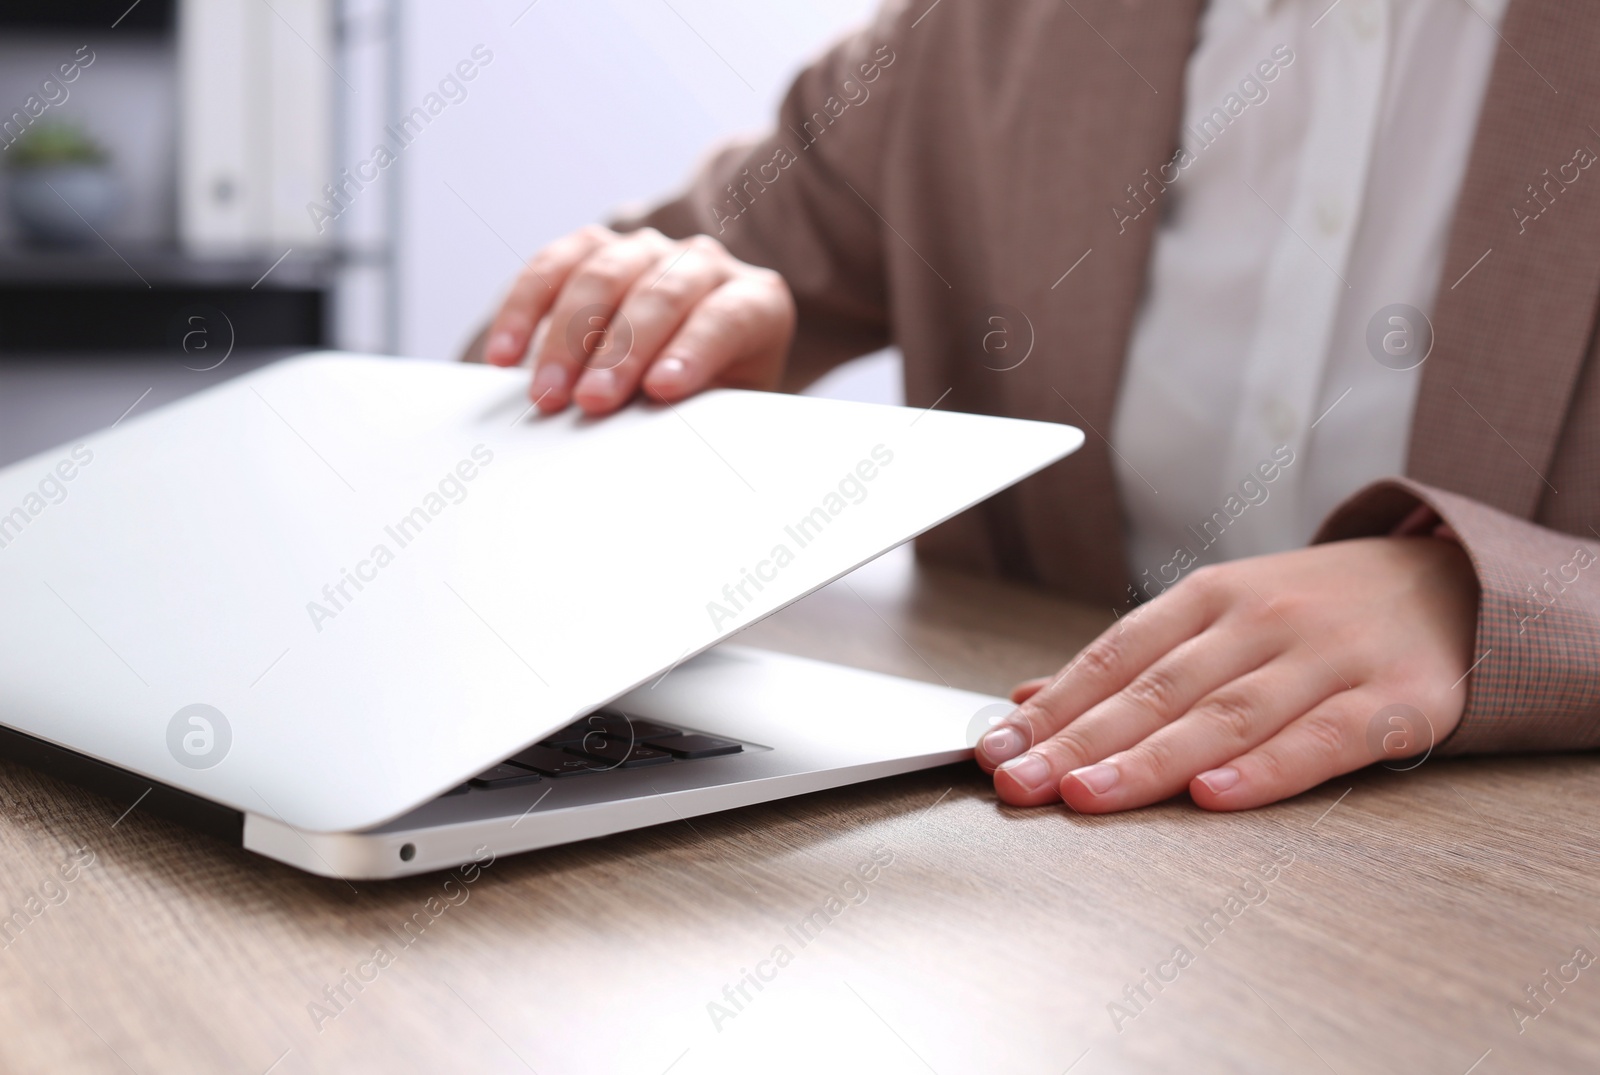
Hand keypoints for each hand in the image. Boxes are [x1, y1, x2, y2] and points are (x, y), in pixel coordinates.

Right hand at [482, 225, 795, 415]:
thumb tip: (651, 430)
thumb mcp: (725, 408)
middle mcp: (705, 263)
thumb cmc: (713, 396)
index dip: (694, 350)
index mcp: (756, 301)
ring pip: (603, 276)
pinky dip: (523, 311)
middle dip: (621, 353)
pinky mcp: (593, 246)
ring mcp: (648, 248)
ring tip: (545, 395)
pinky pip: (552, 267)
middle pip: (661, 296)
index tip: (661, 390)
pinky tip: (503, 356)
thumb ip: (699, 408)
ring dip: (567, 339)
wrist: (685, 368)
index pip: (728, 318)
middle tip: (592, 403)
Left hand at [976, 537, 1478, 811]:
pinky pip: (1324, 739)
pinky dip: (1267, 769)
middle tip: (1019, 782)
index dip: (1053, 708)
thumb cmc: (1313, 611)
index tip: (996, 750)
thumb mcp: (1218, 614)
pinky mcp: (1398, 701)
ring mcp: (1330, 658)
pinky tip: (1213, 796)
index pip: (1114, 657)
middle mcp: (1262, 621)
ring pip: (1226, 715)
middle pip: (1156, 689)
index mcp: (1210, 596)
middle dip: (1078, 741)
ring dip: (1149, 760)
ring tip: (1086, 795)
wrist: (1453, 582)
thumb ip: (1129, 662)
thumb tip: (1029, 701)